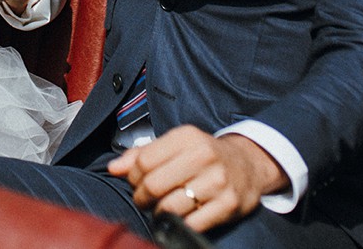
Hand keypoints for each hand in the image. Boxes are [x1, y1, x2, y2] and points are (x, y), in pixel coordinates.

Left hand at [107, 128, 285, 234]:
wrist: (248, 165)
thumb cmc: (203, 155)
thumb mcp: (175, 145)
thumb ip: (142, 154)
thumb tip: (114, 168)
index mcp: (187, 137)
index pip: (144, 161)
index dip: (133, 177)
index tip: (136, 182)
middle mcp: (204, 156)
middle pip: (154, 185)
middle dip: (142, 198)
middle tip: (145, 200)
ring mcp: (218, 181)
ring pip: (170, 207)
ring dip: (159, 213)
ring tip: (162, 208)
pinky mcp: (229, 205)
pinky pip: (192, 224)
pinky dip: (180, 225)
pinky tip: (181, 217)